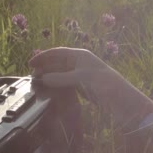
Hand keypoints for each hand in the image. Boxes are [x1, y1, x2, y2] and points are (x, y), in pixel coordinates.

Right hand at [29, 47, 152, 130]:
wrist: (122, 100)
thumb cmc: (104, 84)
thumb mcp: (81, 79)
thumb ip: (60, 78)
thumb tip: (42, 79)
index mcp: (80, 55)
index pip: (57, 52)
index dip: (43, 57)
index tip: (30, 63)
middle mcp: (79, 63)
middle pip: (57, 63)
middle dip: (44, 68)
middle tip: (32, 78)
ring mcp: (80, 76)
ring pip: (60, 75)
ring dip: (49, 79)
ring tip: (37, 85)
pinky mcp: (82, 88)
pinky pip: (65, 84)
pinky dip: (56, 87)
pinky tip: (49, 91)